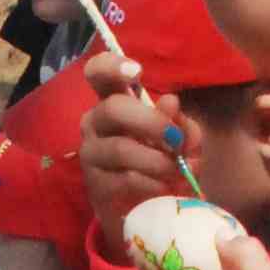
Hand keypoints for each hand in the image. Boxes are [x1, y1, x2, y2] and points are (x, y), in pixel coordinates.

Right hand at [79, 49, 183, 260]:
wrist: (140, 203)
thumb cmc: (156, 157)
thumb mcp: (175, 135)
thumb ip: (177, 120)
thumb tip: (171, 103)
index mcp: (112, 99)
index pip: (98, 72)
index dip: (112, 65)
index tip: (137, 72)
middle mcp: (95, 122)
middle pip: (114, 109)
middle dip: (151, 123)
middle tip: (176, 139)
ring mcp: (91, 153)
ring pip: (121, 149)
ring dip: (157, 161)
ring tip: (178, 171)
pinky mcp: (95, 184)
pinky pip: (125, 179)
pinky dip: (153, 183)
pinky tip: (166, 187)